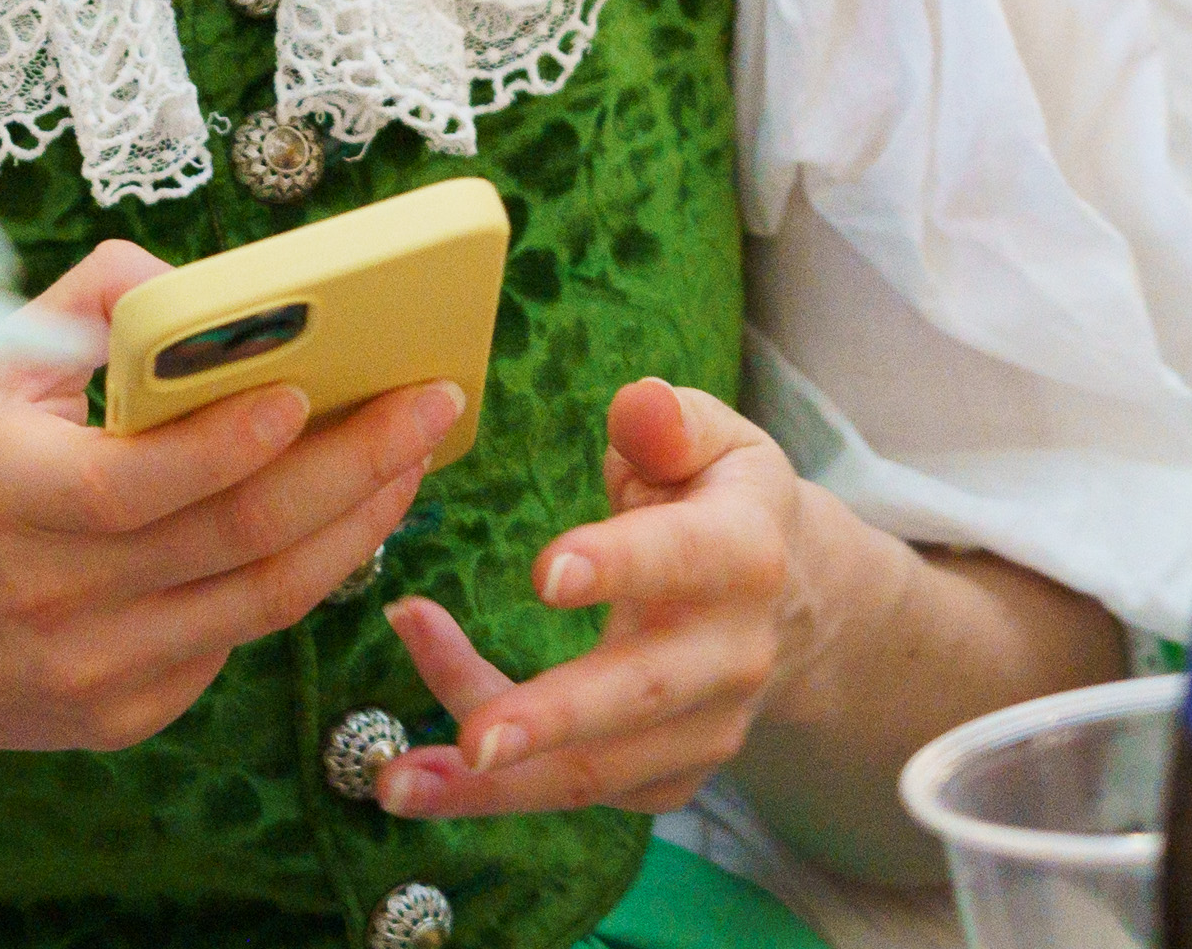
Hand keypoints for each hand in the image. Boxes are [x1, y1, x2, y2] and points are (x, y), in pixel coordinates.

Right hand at [0, 243, 459, 764]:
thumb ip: (86, 305)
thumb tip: (206, 284)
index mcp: (3, 497)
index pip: (138, 483)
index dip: (232, 440)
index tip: (311, 385)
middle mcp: (54, 598)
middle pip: (237, 539)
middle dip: (355, 465)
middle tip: (432, 403)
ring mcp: (97, 671)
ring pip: (265, 599)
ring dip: (359, 523)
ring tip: (414, 456)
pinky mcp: (127, 713)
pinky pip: (235, 639)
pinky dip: (299, 573)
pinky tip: (341, 517)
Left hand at [373, 379, 839, 820]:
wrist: (793, 603)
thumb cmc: (720, 498)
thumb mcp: (716, 440)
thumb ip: (672, 422)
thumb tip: (639, 403)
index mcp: (744, 552)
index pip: (682, 558)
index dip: (619, 564)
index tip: (543, 572)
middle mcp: (731, 654)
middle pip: (639, 692)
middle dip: (553, 718)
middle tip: (473, 738)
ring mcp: (703, 730)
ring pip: (597, 769)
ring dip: (495, 786)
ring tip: (398, 781)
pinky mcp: (667, 780)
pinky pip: (576, 788)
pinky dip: (497, 788)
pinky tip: (420, 769)